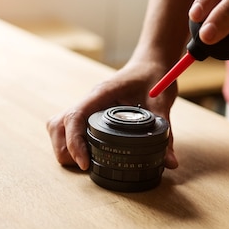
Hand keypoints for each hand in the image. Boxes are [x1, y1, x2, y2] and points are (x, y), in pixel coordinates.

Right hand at [46, 59, 179, 170]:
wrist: (151, 63)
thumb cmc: (154, 76)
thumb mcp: (162, 103)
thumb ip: (165, 132)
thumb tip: (170, 163)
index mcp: (101, 94)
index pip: (75, 117)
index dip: (74, 142)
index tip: (85, 163)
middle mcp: (89, 100)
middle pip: (58, 125)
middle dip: (65, 149)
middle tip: (85, 165)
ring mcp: (87, 106)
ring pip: (58, 126)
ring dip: (63, 146)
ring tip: (82, 162)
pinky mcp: (89, 112)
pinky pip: (67, 127)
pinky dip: (69, 142)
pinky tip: (85, 153)